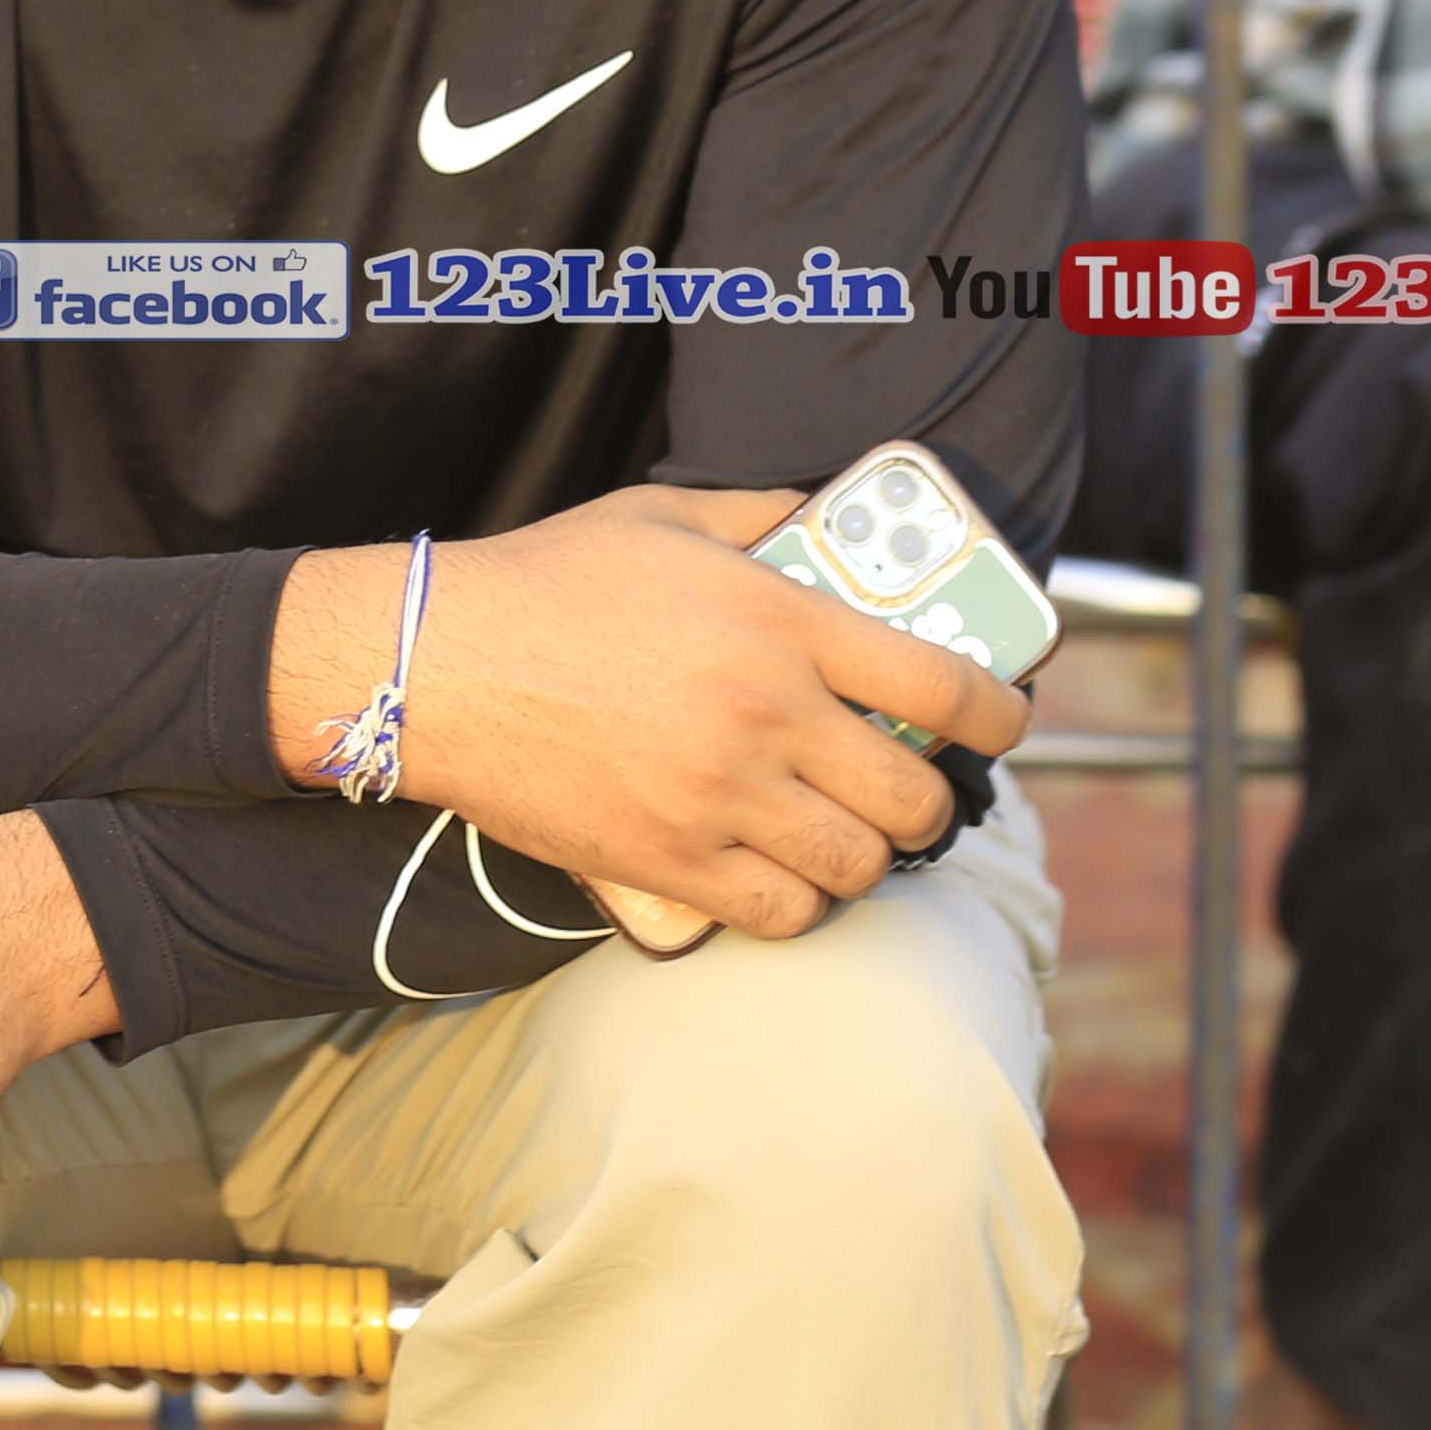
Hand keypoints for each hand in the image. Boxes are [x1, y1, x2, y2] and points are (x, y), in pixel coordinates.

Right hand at [285, 485, 1032, 939]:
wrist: (431, 664)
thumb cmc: (543, 583)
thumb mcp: (662, 520)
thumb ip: (763, 516)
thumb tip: (828, 523)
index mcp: (780, 621)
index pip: (947, 687)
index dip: (999, 715)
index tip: (997, 723)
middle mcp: (766, 713)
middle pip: (916, 799)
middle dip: (927, 803)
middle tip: (902, 791)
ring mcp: (719, 795)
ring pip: (858, 867)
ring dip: (861, 856)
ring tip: (835, 834)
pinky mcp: (668, 860)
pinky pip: (783, 913)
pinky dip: (796, 902)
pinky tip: (775, 871)